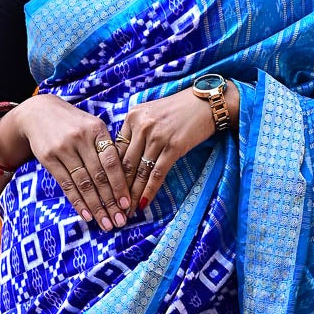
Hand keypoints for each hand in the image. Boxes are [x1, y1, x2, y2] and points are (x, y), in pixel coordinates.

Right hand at [0, 97, 134, 229]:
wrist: (38, 112)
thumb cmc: (73, 124)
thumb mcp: (92, 126)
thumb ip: (107, 148)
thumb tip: (126, 180)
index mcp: (97, 129)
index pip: (112, 162)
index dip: (120, 185)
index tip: (127, 204)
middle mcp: (81, 139)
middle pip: (99, 176)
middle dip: (111, 202)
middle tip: (120, 221)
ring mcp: (63, 149)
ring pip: (83, 184)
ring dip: (96, 207)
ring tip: (106, 223)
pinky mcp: (48, 159)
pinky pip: (66, 185)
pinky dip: (78, 202)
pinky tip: (87, 215)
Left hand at [114, 81, 239, 211]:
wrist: (205, 103)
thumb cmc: (178, 109)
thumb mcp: (150, 113)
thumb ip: (135, 131)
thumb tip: (122, 158)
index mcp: (132, 117)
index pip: (116, 150)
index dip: (110, 173)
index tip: (107, 189)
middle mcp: (141, 126)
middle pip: (125, 163)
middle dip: (118, 188)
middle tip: (114, 205)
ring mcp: (157, 137)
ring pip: (140, 172)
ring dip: (133, 194)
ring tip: (127, 210)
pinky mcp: (173, 147)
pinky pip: (157, 174)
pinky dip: (149, 191)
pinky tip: (143, 202)